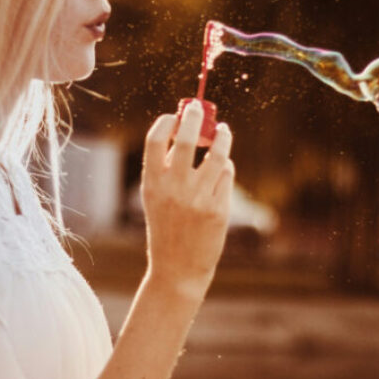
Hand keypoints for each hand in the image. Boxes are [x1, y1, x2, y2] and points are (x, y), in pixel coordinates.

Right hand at [140, 100, 234, 302]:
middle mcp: (173, 189)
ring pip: (216, 154)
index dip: (165, 122)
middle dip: (194, 117)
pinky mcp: (218, 209)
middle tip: (199, 108)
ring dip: (221, 137)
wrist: (177, 270)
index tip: (174, 114)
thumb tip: (183, 132)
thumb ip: (165, 169)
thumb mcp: (155, 199)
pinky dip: (225, 166)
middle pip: (186, 139)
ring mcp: (197, 198)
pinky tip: (222, 166)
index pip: (154, 140)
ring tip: (223, 130)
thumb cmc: (166, 228)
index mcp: (152, 184)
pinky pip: (226, 175)